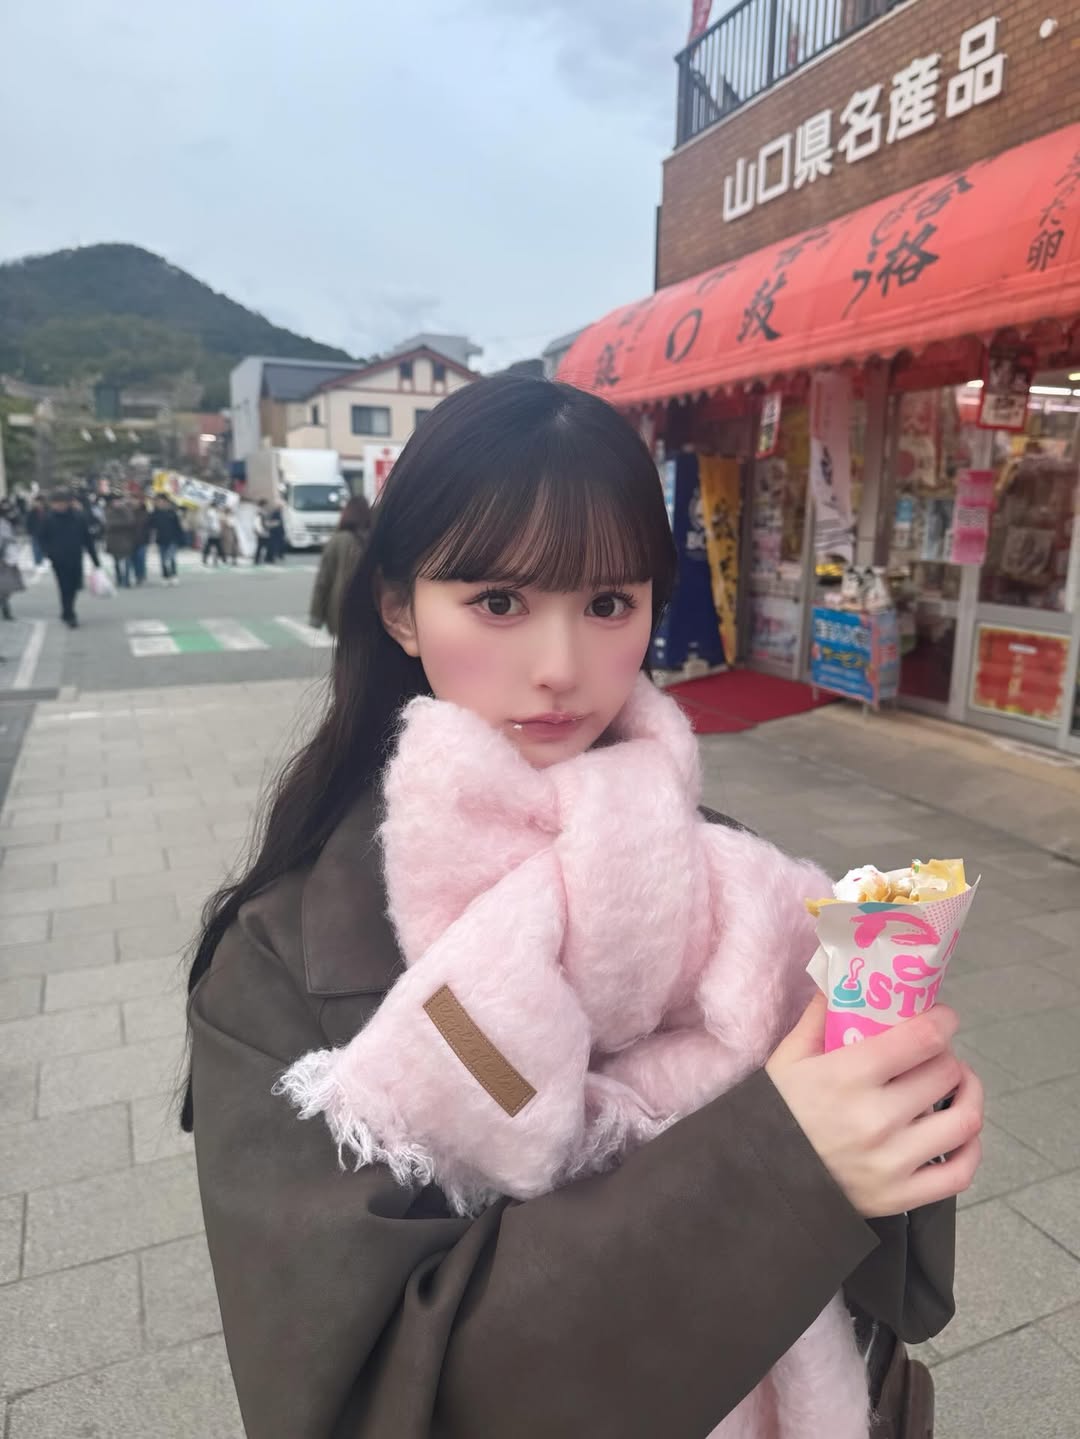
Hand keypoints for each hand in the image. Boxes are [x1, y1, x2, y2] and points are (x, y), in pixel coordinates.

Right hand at [765, 994, 982, 1218]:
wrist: (764, 1177)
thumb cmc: (779, 1110)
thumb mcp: (789, 1057)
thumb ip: (820, 1017)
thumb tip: (847, 979)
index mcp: (848, 1076)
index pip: (922, 1038)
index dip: (942, 1021)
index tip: (942, 1018)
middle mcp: (876, 1118)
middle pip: (946, 1072)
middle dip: (946, 1056)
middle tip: (936, 1054)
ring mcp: (893, 1161)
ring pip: (964, 1120)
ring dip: (968, 1095)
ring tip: (958, 1086)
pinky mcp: (902, 1197)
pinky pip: (960, 1172)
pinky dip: (971, 1149)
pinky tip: (959, 1131)